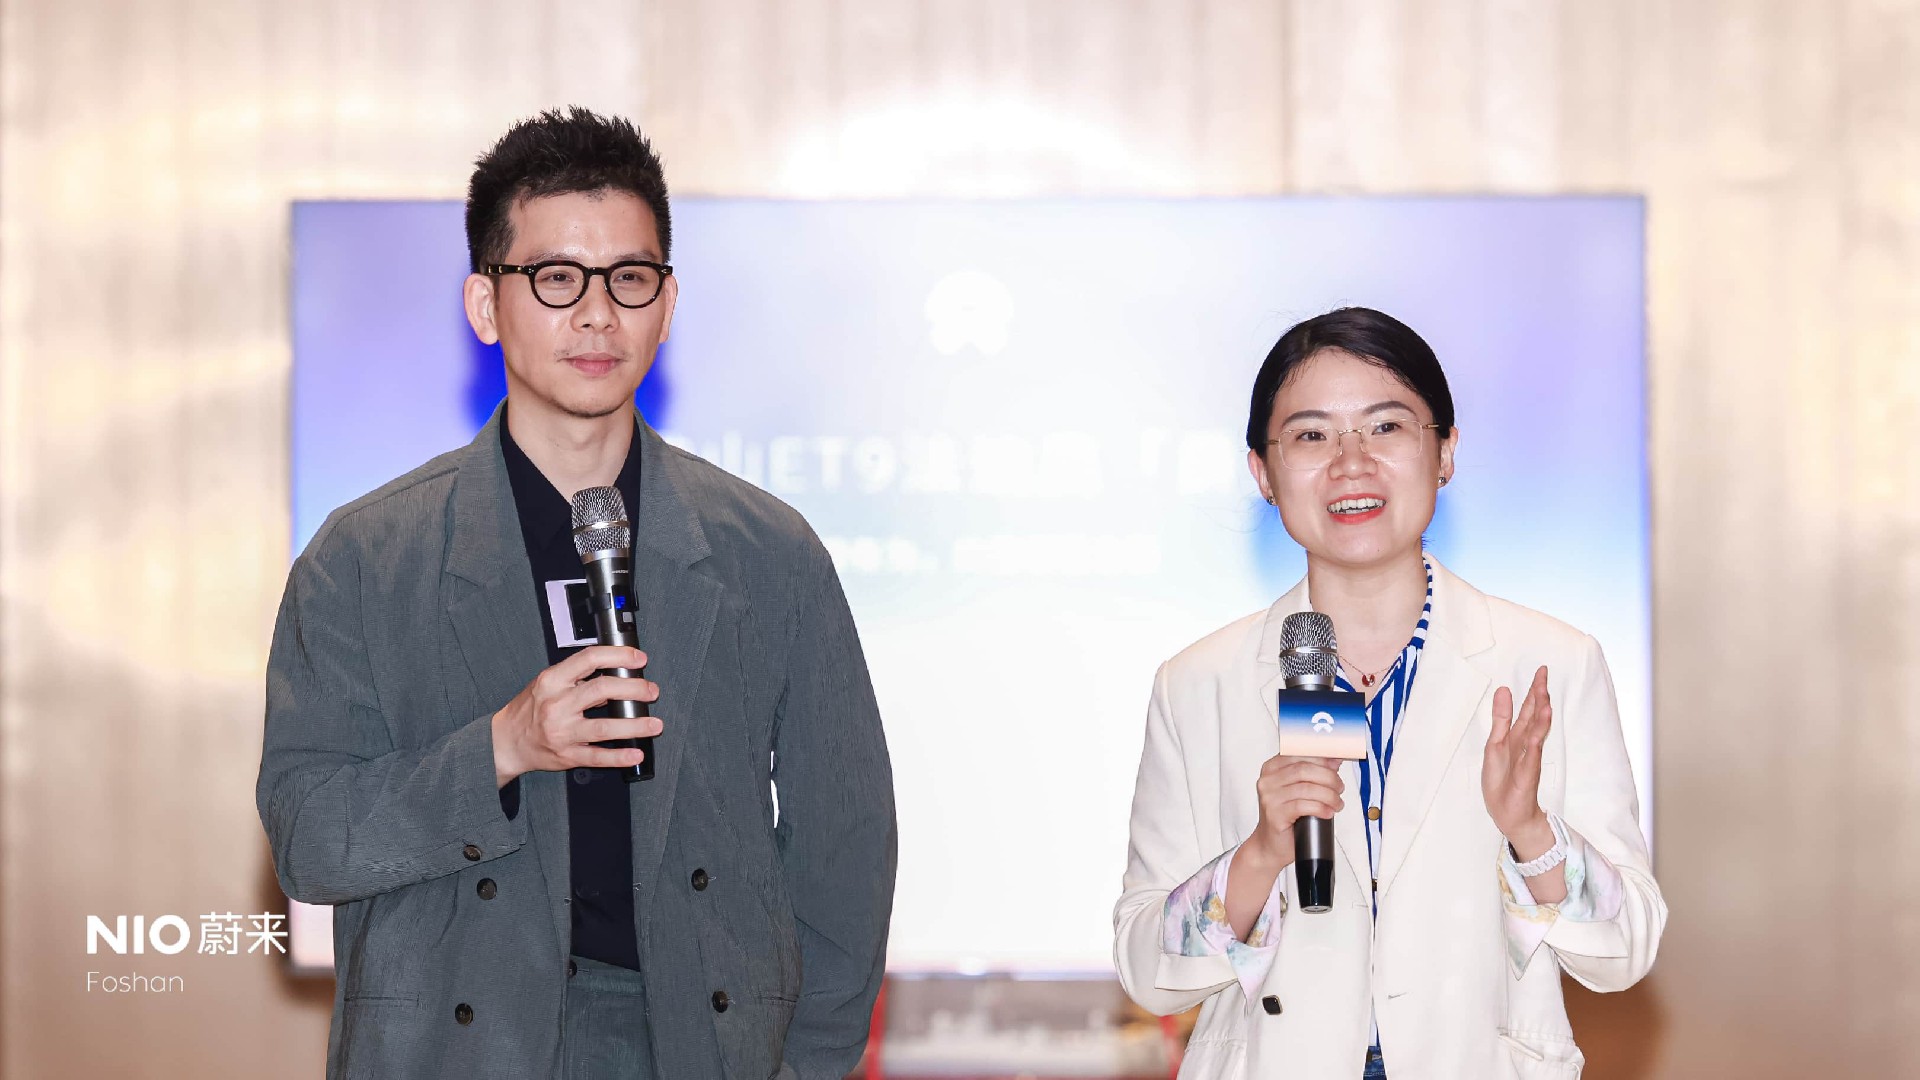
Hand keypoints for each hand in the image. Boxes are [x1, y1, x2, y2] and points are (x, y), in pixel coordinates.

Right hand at [490, 646, 663, 786]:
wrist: (506, 742)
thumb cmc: (530, 710)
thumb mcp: (547, 684)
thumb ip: (577, 677)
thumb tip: (616, 672)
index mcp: (552, 681)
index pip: (589, 659)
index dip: (619, 656)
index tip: (639, 659)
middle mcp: (557, 705)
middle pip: (602, 690)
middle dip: (634, 688)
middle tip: (651, 691)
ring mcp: (562, 732)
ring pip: (604, 727)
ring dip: (635, 725)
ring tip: (654, 724)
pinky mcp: (566, 755)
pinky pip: (597, 756)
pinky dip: (619, 756)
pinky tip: (635, 752)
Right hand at [1239, 755, 1344, 871]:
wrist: (1271, 845)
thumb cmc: (1287, 817)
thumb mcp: (1299, 790)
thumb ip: (1313, 773)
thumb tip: (1334, 759)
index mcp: (1272, 768)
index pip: (1299, 754)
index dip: (1322, 757)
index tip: (1337, 762)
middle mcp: (1267, 780)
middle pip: (1304, 770)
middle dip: (1329, 778)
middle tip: (1339, 788)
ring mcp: (1269, 797)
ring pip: (1307, 788)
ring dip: (1329, 795)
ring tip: (1337, 803)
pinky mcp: (1275, 814)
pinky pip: (1303, 806)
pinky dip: (1321, 808)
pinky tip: (1328, 812)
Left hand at [1483, 665, 1553, 852]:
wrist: (1509, 814)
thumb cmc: (1501, 782)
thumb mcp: (1494, 745)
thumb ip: (1500, 719)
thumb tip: (1503, 689)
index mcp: (1517, 737)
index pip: (1528, 710)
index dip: (1533, 691)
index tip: (1541, 671)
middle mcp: (1526, 744)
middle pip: (1534, 716)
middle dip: (1538, 695)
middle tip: (1544, 673)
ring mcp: (1528, 758)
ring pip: (1537, 731)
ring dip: (1541, 714)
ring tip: (1544, 695)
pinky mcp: (1527, 773)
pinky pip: (1533, 753)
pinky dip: (1536, 738)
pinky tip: (1540, 727)